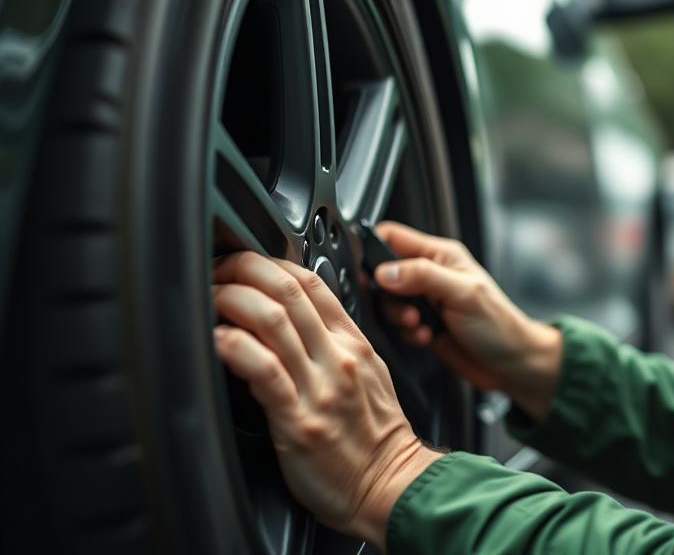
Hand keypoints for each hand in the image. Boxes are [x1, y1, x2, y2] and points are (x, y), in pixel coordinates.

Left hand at [211, 252, 438, 547]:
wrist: (392, 484)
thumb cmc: (375, 436)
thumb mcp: (368, 374)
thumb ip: (336, 344)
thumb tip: (296, 322)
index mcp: (353, 343)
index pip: (311, 282)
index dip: (270, 262)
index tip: (243, 263)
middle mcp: (337, 357)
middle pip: (287, 290)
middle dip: (243, 269)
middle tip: (217, 272)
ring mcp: (319, 386)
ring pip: (273, 320)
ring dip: (231, 300)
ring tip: (208, 300)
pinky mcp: (299, 420)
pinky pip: (263, 370)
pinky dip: (234, 347)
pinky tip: (215, 340)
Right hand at [373, 221, 562, 421]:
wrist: (511, 364)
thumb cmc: (499, 324)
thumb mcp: (461, 293)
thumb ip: (422, 276)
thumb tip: (384, 270)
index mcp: (440, 255)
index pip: (393, 237)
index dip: (373, 249)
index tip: (369, 273)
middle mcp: (430, 274)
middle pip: (383, 273)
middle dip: (388, 295)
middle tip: (408, 310)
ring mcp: (425, 300)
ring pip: (387, 301)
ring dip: (398, 317)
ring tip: (420, 326)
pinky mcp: (422, 324)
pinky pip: (397, 325)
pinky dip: (406, 333)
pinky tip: (426, 337)